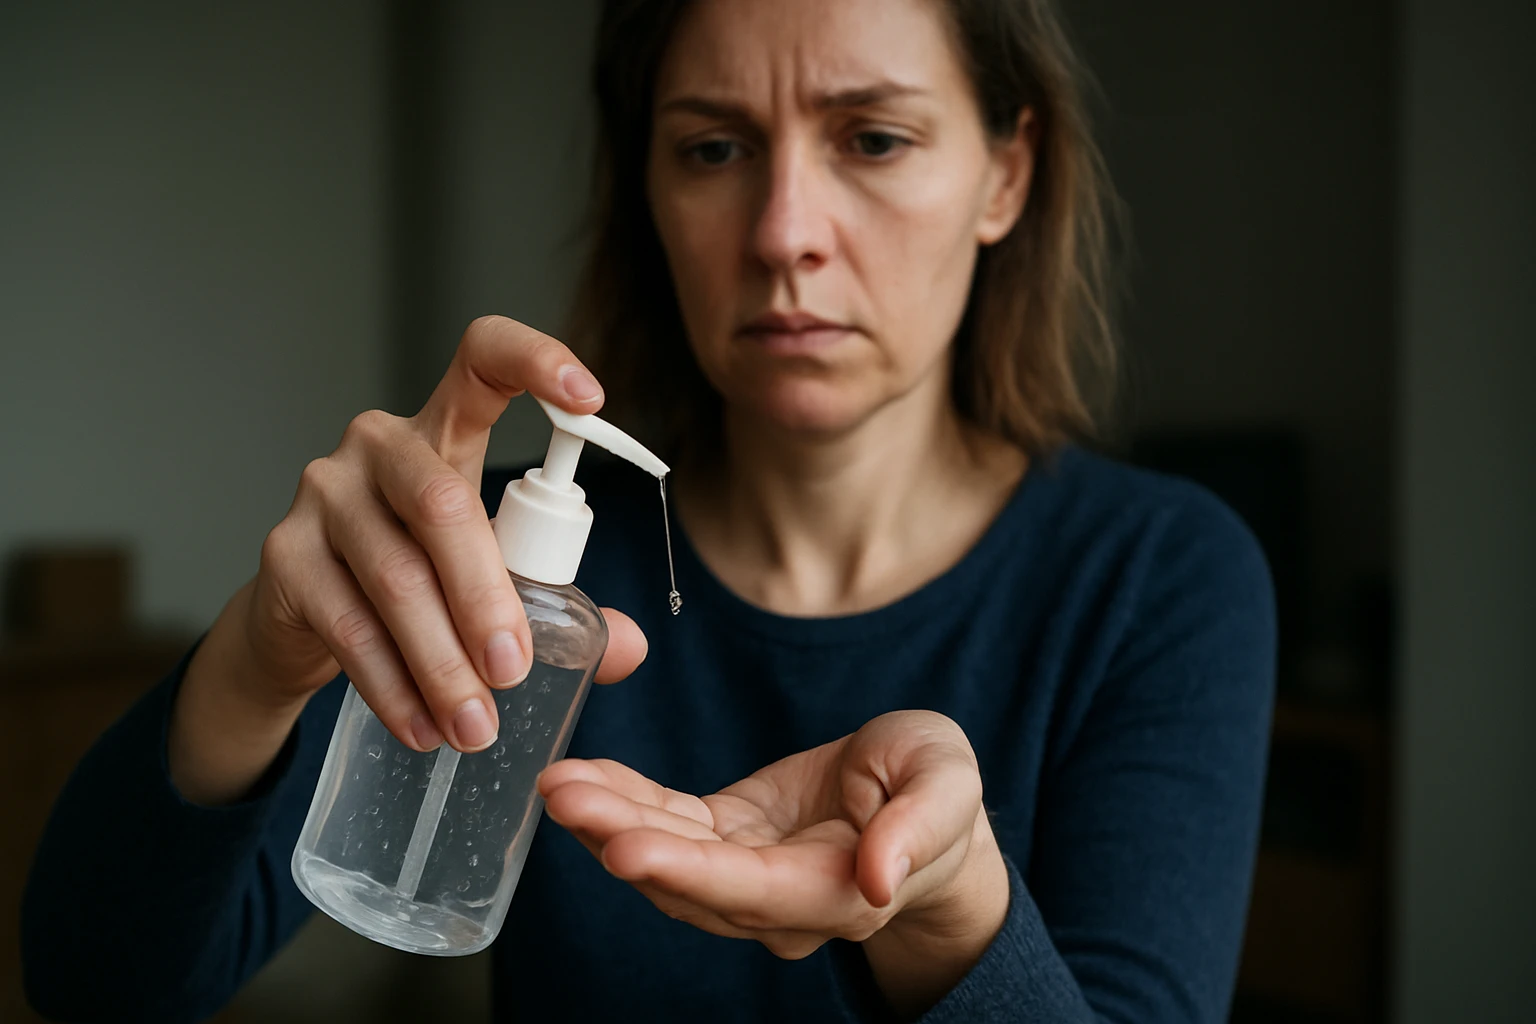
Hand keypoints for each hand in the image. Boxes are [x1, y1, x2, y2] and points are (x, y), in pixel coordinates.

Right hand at [173, 317, 648, 802]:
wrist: (303, 624)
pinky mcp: (284, 556)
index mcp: (443, 431)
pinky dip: (392, 686)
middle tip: (514, 672)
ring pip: (395, 577)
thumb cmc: (420, 581)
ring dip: (441, 662)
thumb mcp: (493, 581)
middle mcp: (378, 446)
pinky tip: (422, 727)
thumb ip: (561, 605)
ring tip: (476, 727)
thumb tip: (628, 648)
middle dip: (486, 597)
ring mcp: (323, 494)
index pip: (482, 360)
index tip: (592, 398)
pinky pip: (348, 626)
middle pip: (442, 504)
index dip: (536, 361)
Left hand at [539, 710, 1009, 1015]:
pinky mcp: (727, 838)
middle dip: (621, 839)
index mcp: (838, 890)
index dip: (687, 871)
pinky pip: (666, 825)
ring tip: (558, 782)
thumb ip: (918, 827)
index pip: (752, 889)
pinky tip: (583, 777)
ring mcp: (747, 874)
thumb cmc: (939, 787)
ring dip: (607, 822)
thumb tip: (877, 879)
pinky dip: (623, 801)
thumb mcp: (947, 783)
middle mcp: (781, 900)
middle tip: (564, 796)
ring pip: (666, 860)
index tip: (624, 848)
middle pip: (690, 882)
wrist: (921, 798)